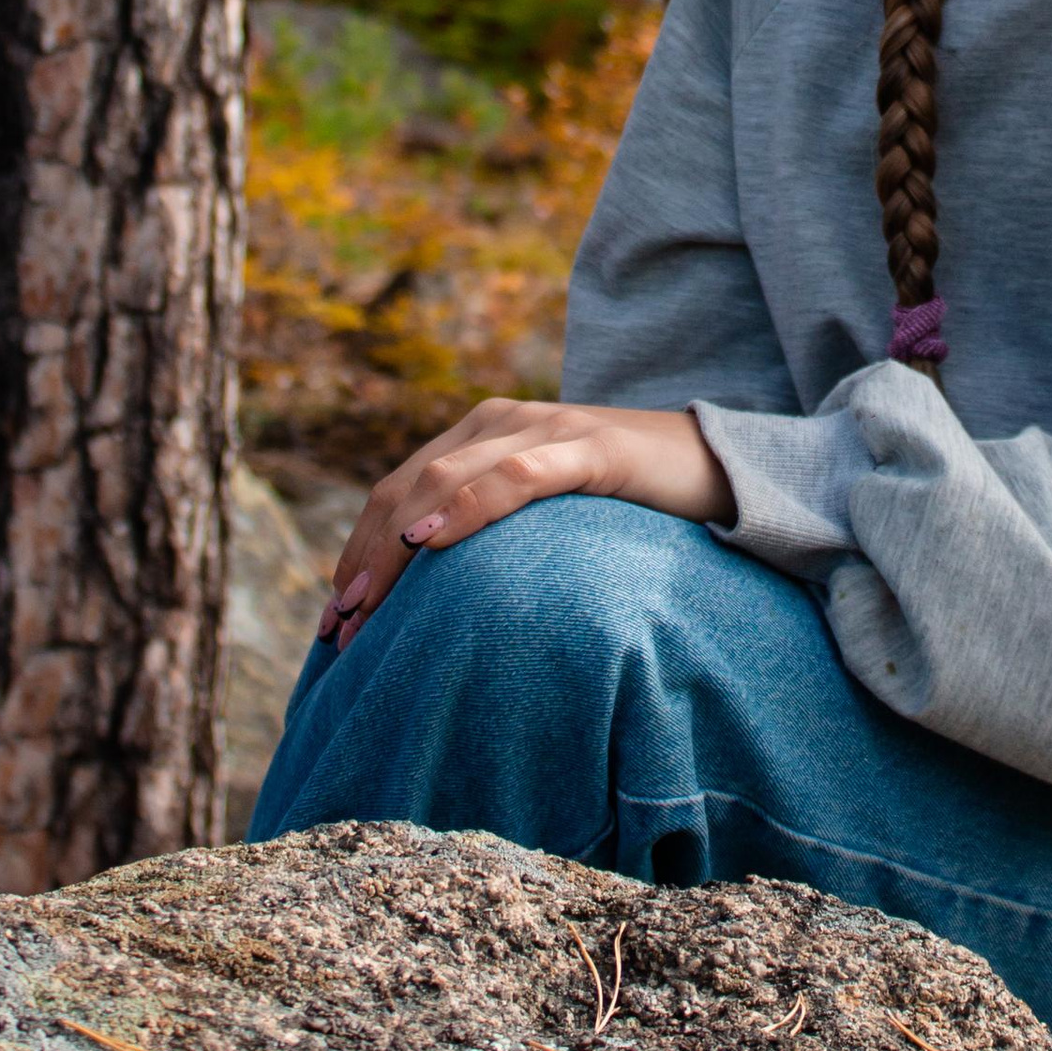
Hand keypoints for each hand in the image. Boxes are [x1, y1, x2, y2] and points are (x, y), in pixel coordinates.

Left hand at [314, 398, 735, 652]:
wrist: (719, 465)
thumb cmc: (628, 505)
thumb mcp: (545, 520)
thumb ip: (494, 536)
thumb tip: (433, 607)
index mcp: (482, 433)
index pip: (395, 490)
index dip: (356, 552)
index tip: (332, 621)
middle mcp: (502, 420)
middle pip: (406, 488)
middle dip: (365, 561)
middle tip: (339, 630)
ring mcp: (546, 429)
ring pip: (445, 480)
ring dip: (396, 546)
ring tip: (368, 604)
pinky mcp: (591, 449)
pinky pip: (517, 475)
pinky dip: (469, 506)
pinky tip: (433, 541)